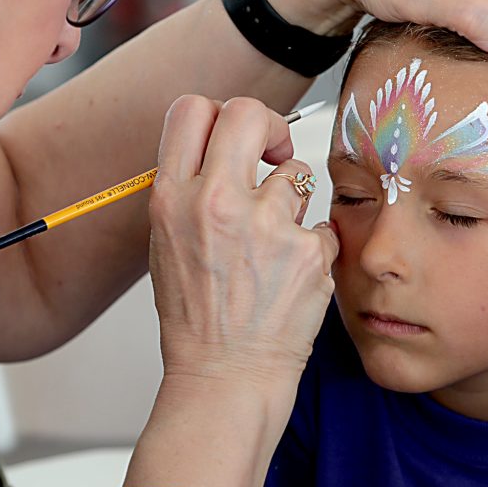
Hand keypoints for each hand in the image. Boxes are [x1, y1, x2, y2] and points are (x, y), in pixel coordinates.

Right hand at [149, 95, 337, 388]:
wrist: (225, 376)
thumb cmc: (197, 316)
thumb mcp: (167, 242)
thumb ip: (189, 188)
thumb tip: (221, 145)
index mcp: (172, 198)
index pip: (192, 110)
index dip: (218, 114)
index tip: (234, 139)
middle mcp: (215, 204)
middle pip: (249, 114)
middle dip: (269, 127)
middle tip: (273, 156)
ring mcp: (265, 225)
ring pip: (297, 172)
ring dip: (291, 201)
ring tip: (273, 246)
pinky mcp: (308, 251)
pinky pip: (320, 224)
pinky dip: (310, 246)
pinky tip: (289, 276)